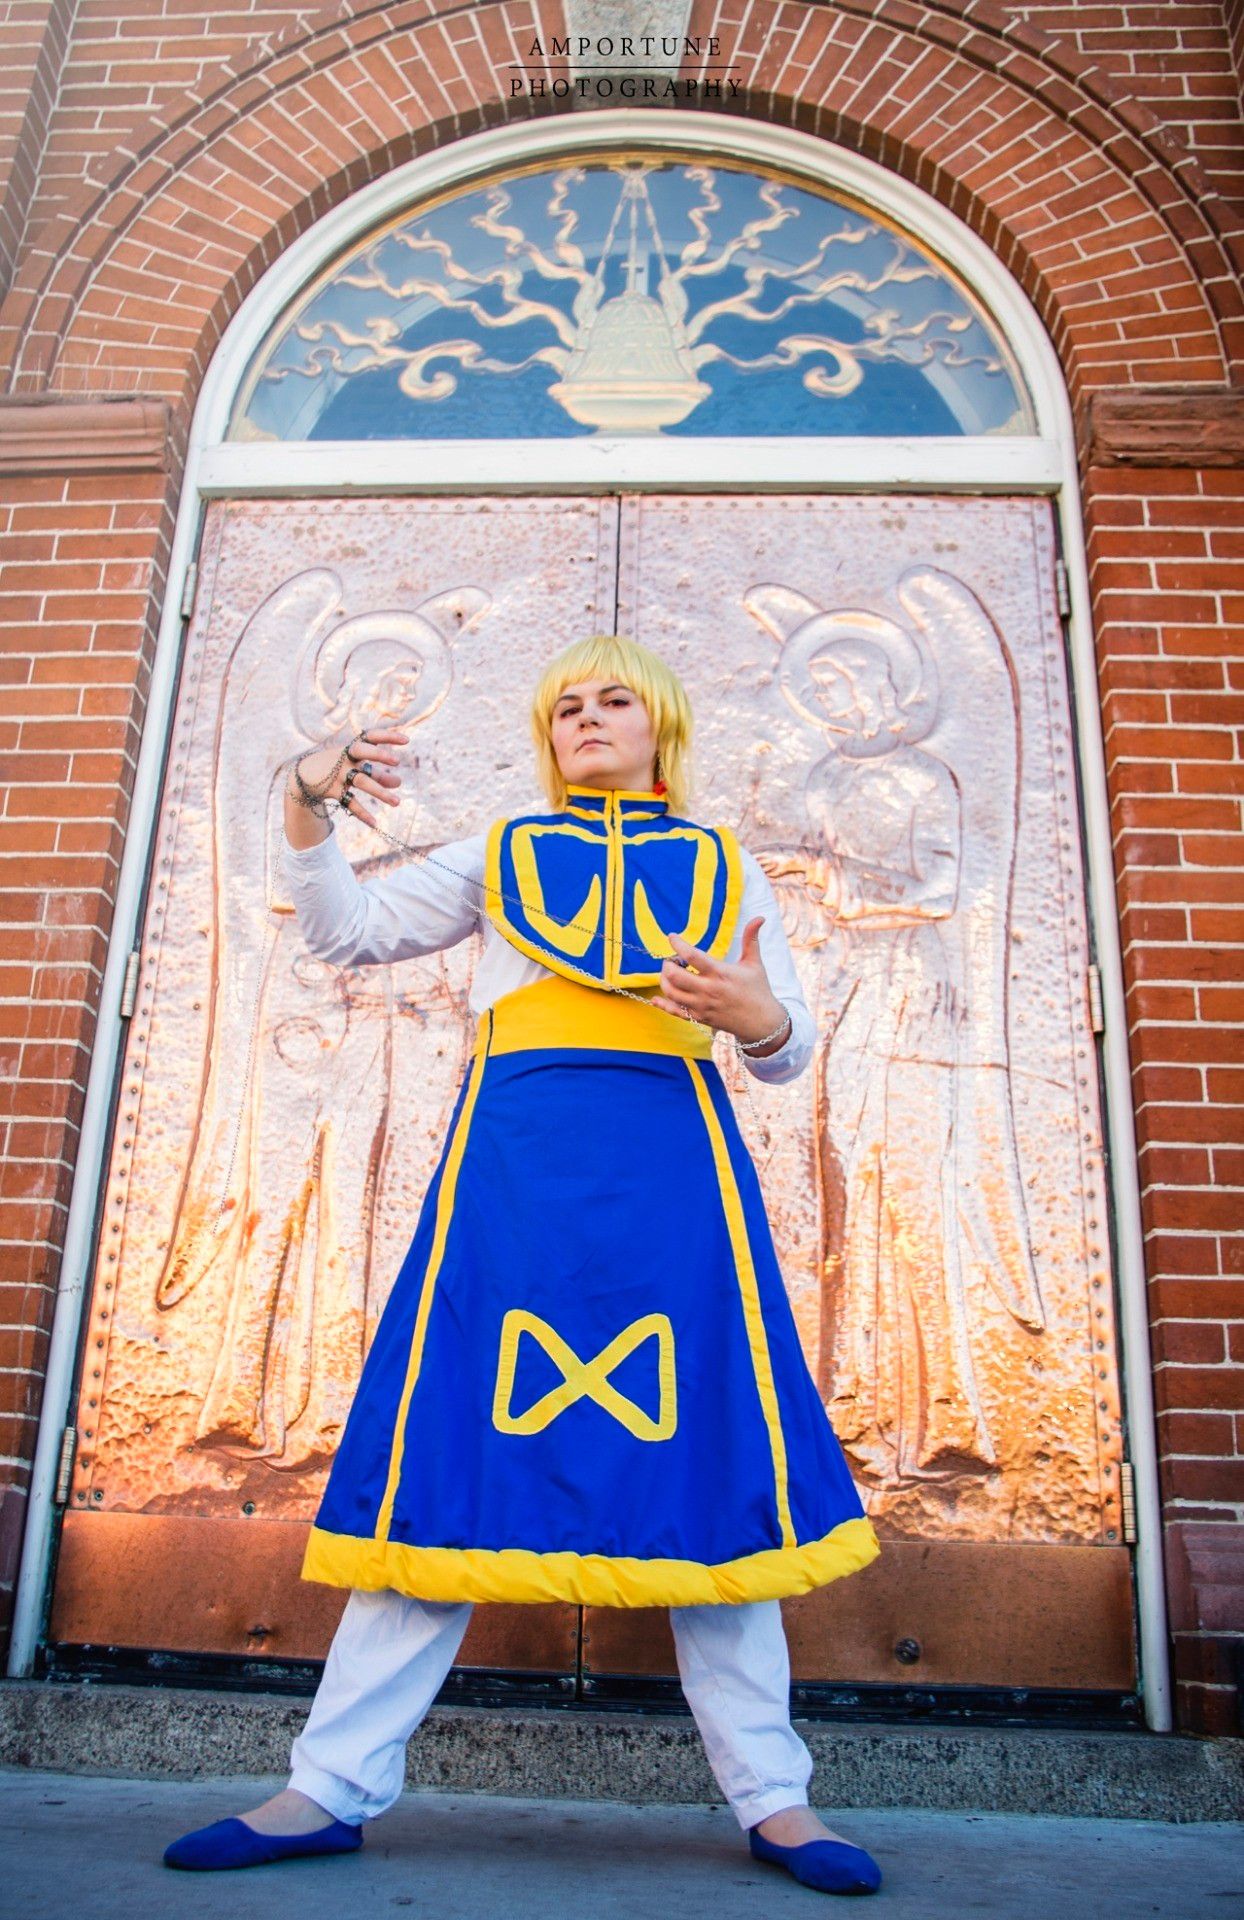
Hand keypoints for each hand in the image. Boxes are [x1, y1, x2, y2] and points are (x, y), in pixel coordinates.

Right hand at [287, 729, 409, 831]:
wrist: (303, 776)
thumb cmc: (337, 767)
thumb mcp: (355, 767)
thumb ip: (377, 774)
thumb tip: (398, 782)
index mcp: (352, 748)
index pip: (370, 736)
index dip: (387, 736)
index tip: (406, 740)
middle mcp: (345, 759)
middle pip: (362, 752)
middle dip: (379, 755)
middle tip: (397, 761)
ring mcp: (338, 774)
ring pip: (361, 781)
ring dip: (380, 792)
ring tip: (397, 802)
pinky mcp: (332, 791)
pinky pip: (349, 802)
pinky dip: (362, 813)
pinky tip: (374, 823)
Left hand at [650, 917, 788, 1049]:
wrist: (761, 1023)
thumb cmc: (758, 990)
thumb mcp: (754, 963)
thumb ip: (751, 939)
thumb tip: (760, 917)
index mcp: (720, 973)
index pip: (692, 955)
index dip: (678, 944)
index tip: (672, 936)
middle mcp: (708, 989)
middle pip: (675, 975)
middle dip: (668, 964)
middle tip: (672, 960)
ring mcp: (701, 1005)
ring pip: (671, 992)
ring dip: (665, 980)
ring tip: (671, 973)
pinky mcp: (699, 1017)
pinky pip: (674, 1012)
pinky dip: (662, 1004)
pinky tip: (656, 998)